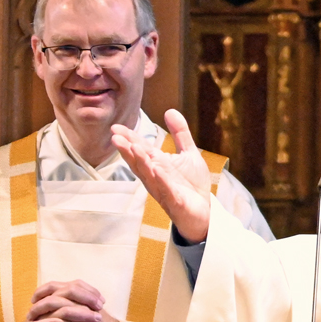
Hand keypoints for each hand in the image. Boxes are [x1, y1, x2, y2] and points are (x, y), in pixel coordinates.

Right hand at [111, 109, 211, 241]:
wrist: (204, 211)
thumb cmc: (192, 184)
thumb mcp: (188, 154)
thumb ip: (180, 133)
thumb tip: (170, 110)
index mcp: (157, 164)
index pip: (140, 150)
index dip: (129, 139)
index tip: (116, 127)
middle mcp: (156, 177)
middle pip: (139, 162)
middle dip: (128, 150)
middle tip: (115, 137)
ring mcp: (164, 190)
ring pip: (150, 176)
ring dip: (142, 163)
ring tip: (134, 148)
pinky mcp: (176, 202)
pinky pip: (168, 191)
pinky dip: (162, 181)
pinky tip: (157, 170)